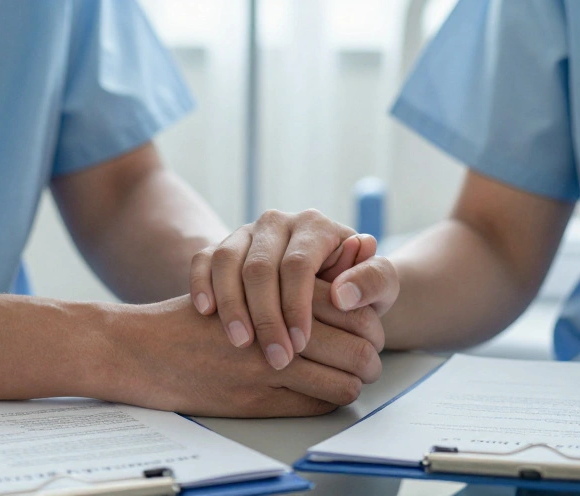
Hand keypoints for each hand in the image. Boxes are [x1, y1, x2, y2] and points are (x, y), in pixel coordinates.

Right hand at [103, 295, 379, 417]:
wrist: (138, 348)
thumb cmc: (189, 317)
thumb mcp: (237, 283)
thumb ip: (286, 281)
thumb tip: (344, 280)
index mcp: (276, 282)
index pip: (349, 302)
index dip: (367, 317)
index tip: (368, 326)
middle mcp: (276, 320)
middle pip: (356, 341)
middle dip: (370, 351)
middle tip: (371, 355)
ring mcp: (267, 362)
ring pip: (343, 375)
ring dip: (356, 378)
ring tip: (355, 376)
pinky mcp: (256, 397)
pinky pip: (316, 402)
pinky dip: (330, 398)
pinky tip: (326, 391)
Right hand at [188, 209, 398, 369]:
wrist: (329, 285)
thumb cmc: (355, 290)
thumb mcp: (377, 286)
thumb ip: (373, 282)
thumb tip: (344, 294)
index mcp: (315, 226)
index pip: (298, 264)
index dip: (297, 305)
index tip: (301, 344)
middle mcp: (278, 223)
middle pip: (260, 266)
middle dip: (265, 316)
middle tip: (275, 357)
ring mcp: (246, 232)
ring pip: (227, 262)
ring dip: (232, 305)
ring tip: (242, 344)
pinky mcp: (223, 246)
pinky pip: (204, 258)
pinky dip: (202, 283)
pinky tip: (207, 312)